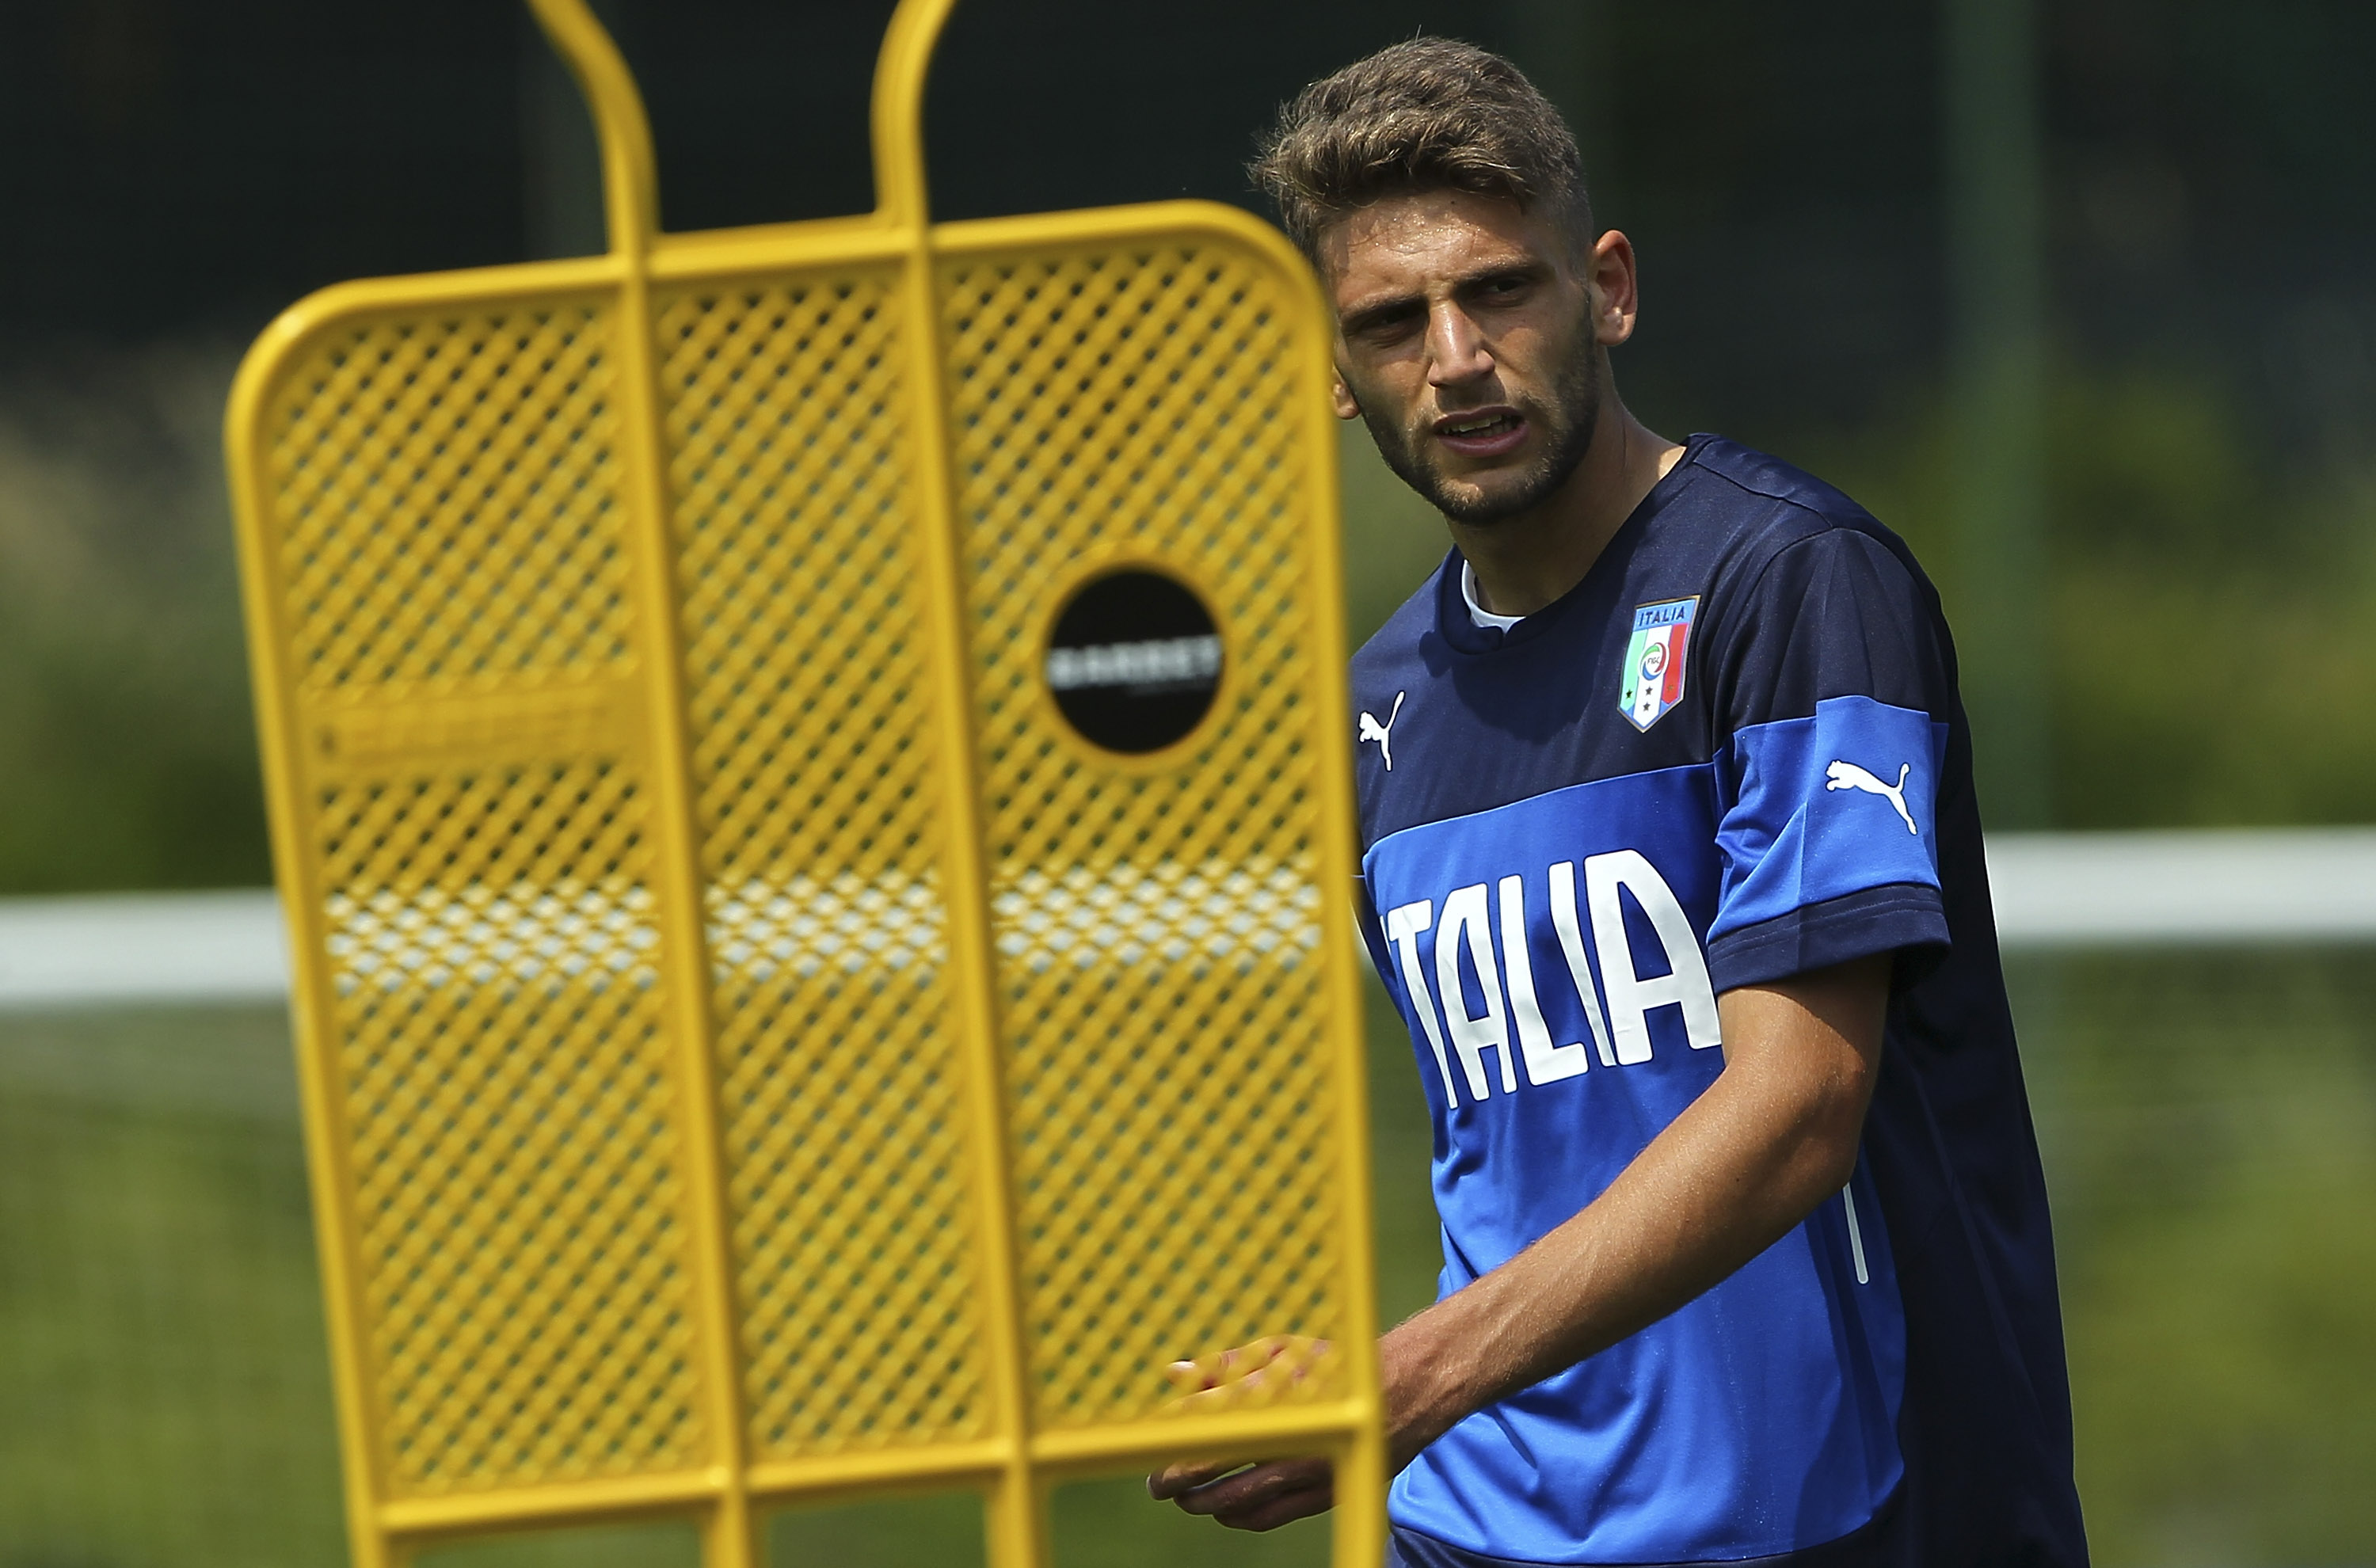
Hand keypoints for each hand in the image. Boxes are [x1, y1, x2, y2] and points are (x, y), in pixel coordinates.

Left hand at [1145, 1336, 1337, 1530]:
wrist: (1401, 1391)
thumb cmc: (1332, 1366)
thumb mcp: (1279, 1353)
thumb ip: (1223, 1366)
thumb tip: (1174, 1372)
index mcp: (1271, 1392)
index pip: (1201, 1420)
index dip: (1168, 1436)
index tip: (1148, 1441)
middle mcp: (1286, 1434)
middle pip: (1209, 1466)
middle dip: (1173, 1478)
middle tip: (1155, 1483)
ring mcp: (1304, 1470)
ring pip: (1235, 1501)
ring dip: (1201, 1503)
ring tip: (1184, 1498)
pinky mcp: (1321, 1495)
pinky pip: (1267, 1516)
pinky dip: (1237, 1517)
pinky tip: (1223, 1510)